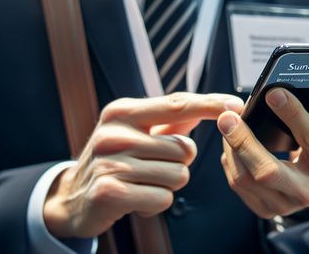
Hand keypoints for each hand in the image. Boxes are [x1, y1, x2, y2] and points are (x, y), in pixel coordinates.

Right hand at [43, 93, 243, 238]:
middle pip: (185, 149)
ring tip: (141, 182)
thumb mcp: (134, 132)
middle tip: (150, 168)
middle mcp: (115, 133)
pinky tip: (136, 198)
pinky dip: (155, 203)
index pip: (177, 104)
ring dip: (166, 185)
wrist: (72, 197)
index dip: (210, 104)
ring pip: (178, 175)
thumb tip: (206, 106)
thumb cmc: (112, 161)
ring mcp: (111, 162)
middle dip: (178, 163)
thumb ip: (169, 119)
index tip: (235, 104)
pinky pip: (162, 198)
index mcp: (122, 112)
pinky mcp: (110, 192)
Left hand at [216, 87, 308, 218]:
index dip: (292, 114)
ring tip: (226, 123)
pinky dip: (229, 160)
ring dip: (231, 148)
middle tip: (227, 116)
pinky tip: (230, 143)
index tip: (273, 93)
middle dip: (243, 141)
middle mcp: (306, 191)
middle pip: (267, 171)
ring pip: (245, 178)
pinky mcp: (265, 209)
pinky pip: (237, 184)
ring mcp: (284, 205)